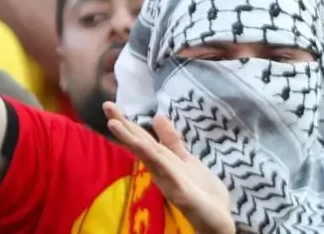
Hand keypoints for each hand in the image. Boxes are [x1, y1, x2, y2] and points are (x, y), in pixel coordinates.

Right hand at [104, 103, 234, 233]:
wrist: (217, 219)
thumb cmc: (201, 191)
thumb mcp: (186, 159)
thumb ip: (171, 141)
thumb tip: (157, 116)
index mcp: (164, 161)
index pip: (142, 139)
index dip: (127, 122)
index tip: (109, 105)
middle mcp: (162, 170)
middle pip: (141, 145)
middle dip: (124, 127)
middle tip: (106, 106)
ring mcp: (170, 181)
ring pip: (150, 158)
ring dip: (133, 141)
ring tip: (115, 125)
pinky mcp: (182, 194)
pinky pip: (168, 176)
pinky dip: (157, 163)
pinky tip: (145, 150)